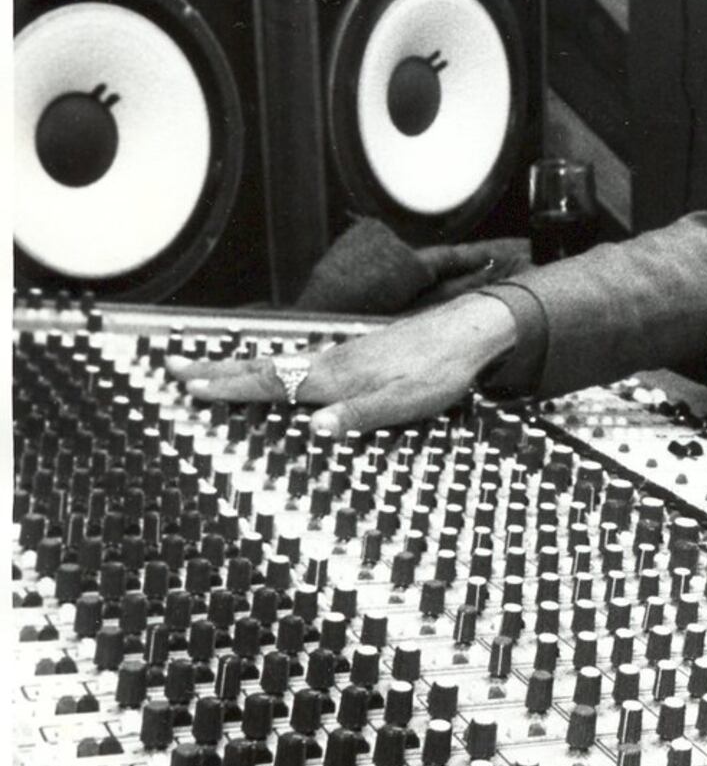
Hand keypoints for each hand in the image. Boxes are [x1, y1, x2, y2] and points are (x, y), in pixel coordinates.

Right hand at [165, 294, 517, 439]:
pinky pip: (303, 360)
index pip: (270, 383)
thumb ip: (357, 417)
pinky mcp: (359, 353)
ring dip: (242, 367)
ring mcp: (343, 355)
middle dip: (218, 371)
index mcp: (335, 378)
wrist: (469, 336)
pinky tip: (280, 370)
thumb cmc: (438, 374)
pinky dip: (276, 365)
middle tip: (177, 368)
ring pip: (281, 362)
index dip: (229, 388)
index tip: (188, 385)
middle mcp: (331, 362)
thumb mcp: (402, 405)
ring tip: (212, 371)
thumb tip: (314, 429)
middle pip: (264, 367)